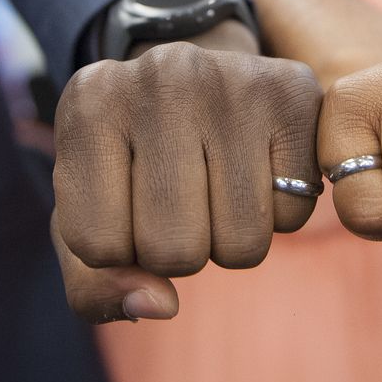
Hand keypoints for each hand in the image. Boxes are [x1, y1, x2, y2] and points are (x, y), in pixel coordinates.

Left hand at [52, 41, 321, 322]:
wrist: (196, 80)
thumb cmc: (132, 161)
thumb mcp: (88, 214)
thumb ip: (94, 285)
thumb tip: (158, 305)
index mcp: (89, 103)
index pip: (99, 246)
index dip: (118, 250)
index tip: (126, 202)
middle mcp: (161, 76)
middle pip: (172, 249)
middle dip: (177, 251)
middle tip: (179, 200)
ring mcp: (232, 80)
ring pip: (240, 243)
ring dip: (229, 240)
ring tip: (217, 186)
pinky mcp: (293, 93)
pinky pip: (292, 216)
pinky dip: (277, 214)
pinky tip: (257, 168)